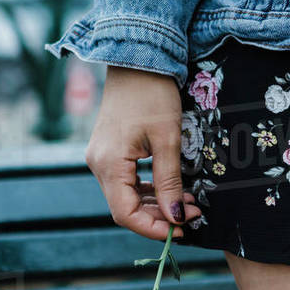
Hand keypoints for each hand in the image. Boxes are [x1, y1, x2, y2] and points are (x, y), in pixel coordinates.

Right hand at [84, 65, 201, 240]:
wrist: (138, 58)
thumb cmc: (153, 94)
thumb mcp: (168, 140)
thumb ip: (169, 182)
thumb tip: (175, 218)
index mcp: (108, 163)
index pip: (125, 213)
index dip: (152, 228)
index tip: (181, 230)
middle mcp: (97, 164)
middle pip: (125, 207)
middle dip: (159, 216)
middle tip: (192, 215)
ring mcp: (101, 157)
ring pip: (126, 196)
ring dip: (156, 204)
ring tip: (188, 203)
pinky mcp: (109, 151)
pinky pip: (126, 181)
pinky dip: (148, 190)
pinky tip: (172, 190)